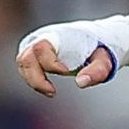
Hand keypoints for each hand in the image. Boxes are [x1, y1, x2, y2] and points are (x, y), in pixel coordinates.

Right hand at [14, 15, 128, 96]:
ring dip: (33, 79)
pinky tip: (48, 87)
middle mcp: (44, 37)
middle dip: (35, 78)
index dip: (48, 63)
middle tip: (52, 92)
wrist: (98, 40)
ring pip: (23, 63)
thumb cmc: (101, 50)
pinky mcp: (35, 52)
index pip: (41, 48)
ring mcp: (37, 43)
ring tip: (51, 91)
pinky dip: (34, 78)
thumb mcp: (105, 61)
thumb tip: (80, 83)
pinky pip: (26, 66)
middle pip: (25, 57)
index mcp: (59, 35)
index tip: (65, 72)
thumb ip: (97, 71)